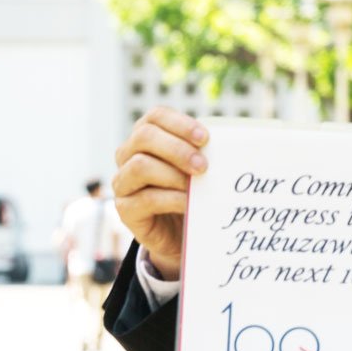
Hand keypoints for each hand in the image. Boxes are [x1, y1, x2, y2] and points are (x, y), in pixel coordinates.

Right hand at [113, 107, 209, 280]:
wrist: (181, 233)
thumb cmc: (193, 192)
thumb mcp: (199, 169)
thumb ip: (205, 152)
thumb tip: (229, 142)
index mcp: (146, 137)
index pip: (155, 116)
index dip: (180, 123)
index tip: (205, 138)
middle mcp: (127, 155)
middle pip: (144, 137)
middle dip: (177, 149)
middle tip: (203, 166)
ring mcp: (122, 182)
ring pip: (140, 166)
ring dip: (174, 175)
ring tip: (196, 187)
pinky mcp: (125, 208)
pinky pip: (146, 198)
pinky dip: (172, 199)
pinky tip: (189, 205)